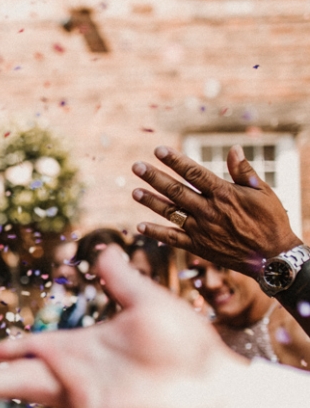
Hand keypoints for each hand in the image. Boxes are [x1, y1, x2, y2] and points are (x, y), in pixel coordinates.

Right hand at [0, 246, 247, 407]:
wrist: (214, 386)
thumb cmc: (186, 347)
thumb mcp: (147, 304)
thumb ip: (121, 280)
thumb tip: (105, 249)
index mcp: (80, 348)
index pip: (34, 348)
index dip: (10, 348)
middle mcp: (74, 374)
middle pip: (17, 376)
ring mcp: (80, 395)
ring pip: (26, 388)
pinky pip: (58, 393)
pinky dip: (40, 379)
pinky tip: (22, 370)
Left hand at [131, 145, 300, 277]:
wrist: (273, 257)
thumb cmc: (271, 221)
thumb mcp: (263, 193)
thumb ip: (244, 172)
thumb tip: (234, 149)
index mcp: (224, 194)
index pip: (194, 173)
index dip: (175, 161)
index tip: (158, 151)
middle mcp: (208, 210)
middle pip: (176, 190)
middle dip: (155, 178)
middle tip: (136, 167)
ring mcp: (201, 229)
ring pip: (171, 212)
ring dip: (151, 202)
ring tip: (134, 192)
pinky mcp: (198, 246)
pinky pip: (173, 238)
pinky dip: (156, 232)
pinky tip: (140, 226)